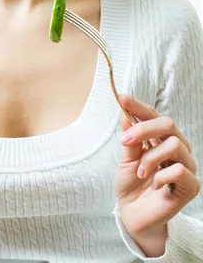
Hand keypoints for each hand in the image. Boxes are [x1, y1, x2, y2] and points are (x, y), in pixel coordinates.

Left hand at [113, 95, 200, 254]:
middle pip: (167, 124)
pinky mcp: (191, 186)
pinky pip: (180, 170)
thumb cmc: (131, 185)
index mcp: (161, 138)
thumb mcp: (125, 159)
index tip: (121, 99)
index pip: (154, 115)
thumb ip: (130, 139)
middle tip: (125, 141)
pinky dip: (161, 176)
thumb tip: (125, 114)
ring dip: (150, 158)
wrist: (133, 215)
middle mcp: (177, 148)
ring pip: (174, 145)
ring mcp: (186, 166)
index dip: (139, 106)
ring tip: (141, 172)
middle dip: (144, 129)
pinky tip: (154, 185)